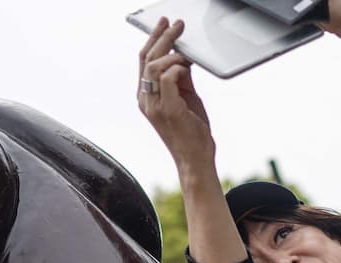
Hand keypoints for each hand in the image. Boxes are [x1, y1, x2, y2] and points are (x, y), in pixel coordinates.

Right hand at [137, 18, 214, 169]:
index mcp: (146, 96)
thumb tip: (184, 57)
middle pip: (146, 59)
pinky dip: (177, 68)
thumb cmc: (192, 132)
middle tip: (176, 24)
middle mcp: (146, 100)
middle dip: (161, 37)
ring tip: (186, 51)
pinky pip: (167, 78)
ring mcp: (155, 105)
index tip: (164, 24)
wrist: (195, 160)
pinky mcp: (168, 110)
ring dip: (172, 52)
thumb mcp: (186, 99)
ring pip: (154, 66)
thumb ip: (182, 79)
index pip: (144, 61)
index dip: (153, 39)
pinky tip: (187, 68)